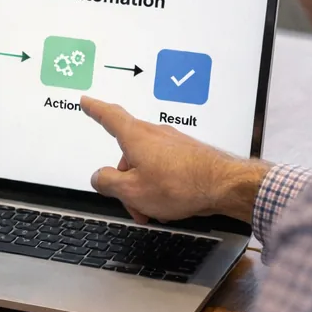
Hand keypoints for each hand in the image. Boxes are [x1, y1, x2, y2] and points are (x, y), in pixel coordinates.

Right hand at [80, 98, 268, 224]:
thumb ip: (107, 182)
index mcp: (136, 137)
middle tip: (132, 205)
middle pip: (129, 154)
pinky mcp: (188, 153)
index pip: (109, 116)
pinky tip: (171, 203)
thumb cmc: (180, 185)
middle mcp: (155, 134)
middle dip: (126, 181)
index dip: (95, 109)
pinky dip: (161, 185)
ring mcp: (173, 142)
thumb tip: (99, 176)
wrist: (224, 185)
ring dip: (145, 187)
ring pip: (148, 164)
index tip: (87, 101)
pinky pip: (165, 168)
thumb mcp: (132, 191)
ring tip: (156, 209)